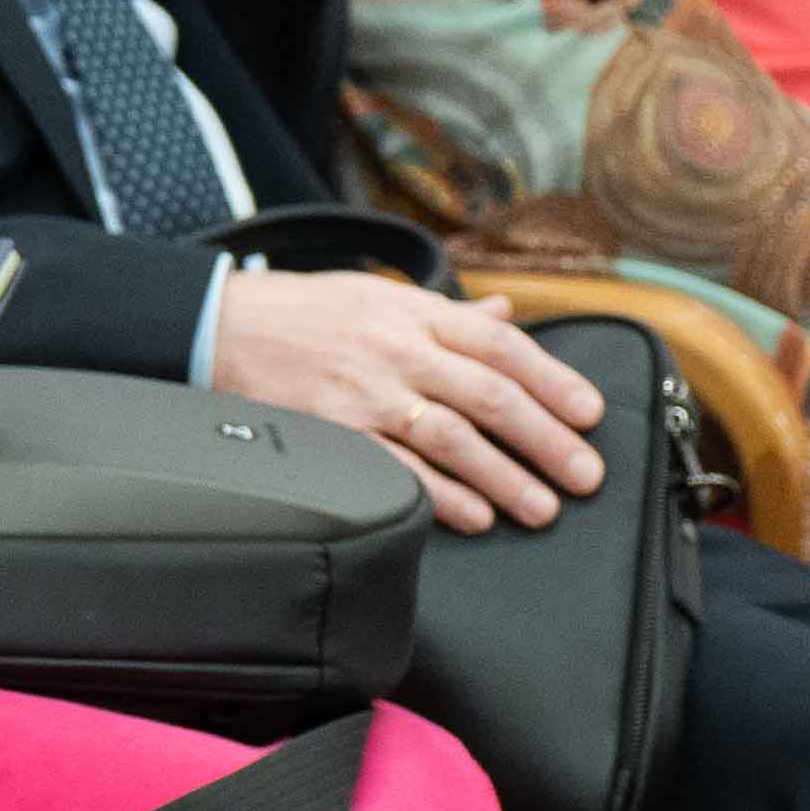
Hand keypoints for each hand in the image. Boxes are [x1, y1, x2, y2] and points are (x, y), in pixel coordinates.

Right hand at [207, 264, 605, 530]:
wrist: (220, 324)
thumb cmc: (305, 312)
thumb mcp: (381, 294)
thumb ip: (447, 313)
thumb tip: (506, 316)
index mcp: (416, 314)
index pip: (502, 345)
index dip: (553, 380)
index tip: (590, 414)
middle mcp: (397, 351)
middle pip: (490, 395)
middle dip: (545, 439)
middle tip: (585, 475)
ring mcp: (366, 394)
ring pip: (452, 437)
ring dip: (504, 477)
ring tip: (541, 508)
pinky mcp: (334, 431)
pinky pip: (397, 468)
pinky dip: (440, 495)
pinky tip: (474, 516)